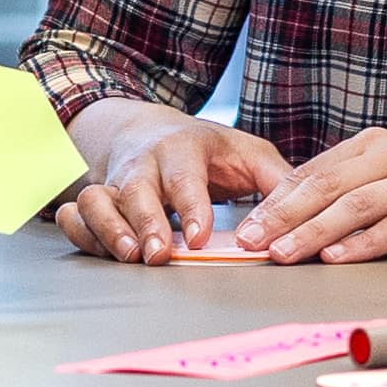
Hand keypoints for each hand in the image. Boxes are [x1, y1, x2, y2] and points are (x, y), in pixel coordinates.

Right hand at [52, 99, 283, 263]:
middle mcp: (144, 164)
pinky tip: (97, 248)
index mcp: (182, 149)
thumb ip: (276, 179)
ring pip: (98, 200)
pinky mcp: (96, 198)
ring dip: (108, 229)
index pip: (185, 177)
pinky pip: (76, 213)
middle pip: (136, 189)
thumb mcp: (245, 151)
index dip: (191, 206)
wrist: (147, 130)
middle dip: (145, 223)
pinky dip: (79, 230)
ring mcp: (115, 181)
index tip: (200, 237)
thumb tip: (310, 206)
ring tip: (129, 257)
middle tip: (159, 256)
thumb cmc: (204, 149)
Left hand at [227, 129, 386, 266]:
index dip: (275, 200)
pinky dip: (364, 243)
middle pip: (326, 186)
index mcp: (373, 144)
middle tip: (251, 241)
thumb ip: (351, 188)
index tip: (246, 226)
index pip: (313, 172)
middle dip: (283, 216)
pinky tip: (338, 257)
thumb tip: (292, 217)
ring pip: (355, 206)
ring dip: (314, 232)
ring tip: (284, 254)